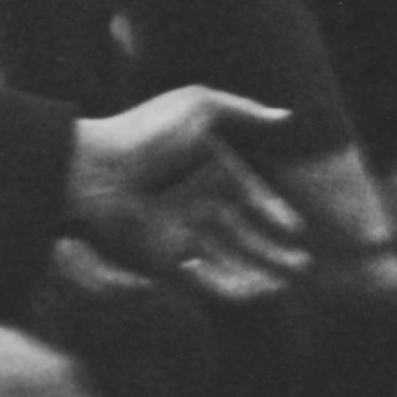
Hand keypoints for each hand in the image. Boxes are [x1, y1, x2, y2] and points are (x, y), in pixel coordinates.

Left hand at [64, 87, 307, 300]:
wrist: (94, 170)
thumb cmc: (144, 133)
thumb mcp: (197, 106)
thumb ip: (243, 110)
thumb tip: (285, 115)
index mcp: (208, 172)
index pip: (251, 196)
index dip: (274, 212)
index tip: (296, 229)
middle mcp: (198, 205)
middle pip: (246, 234)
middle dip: (275, 252)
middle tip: (303, 266)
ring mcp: (182, 233)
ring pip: (231, 261)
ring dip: (260, 274)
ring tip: (287, 285)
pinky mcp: (165, 258)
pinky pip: (204, 279)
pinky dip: (231, 287)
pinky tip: (257, 290)